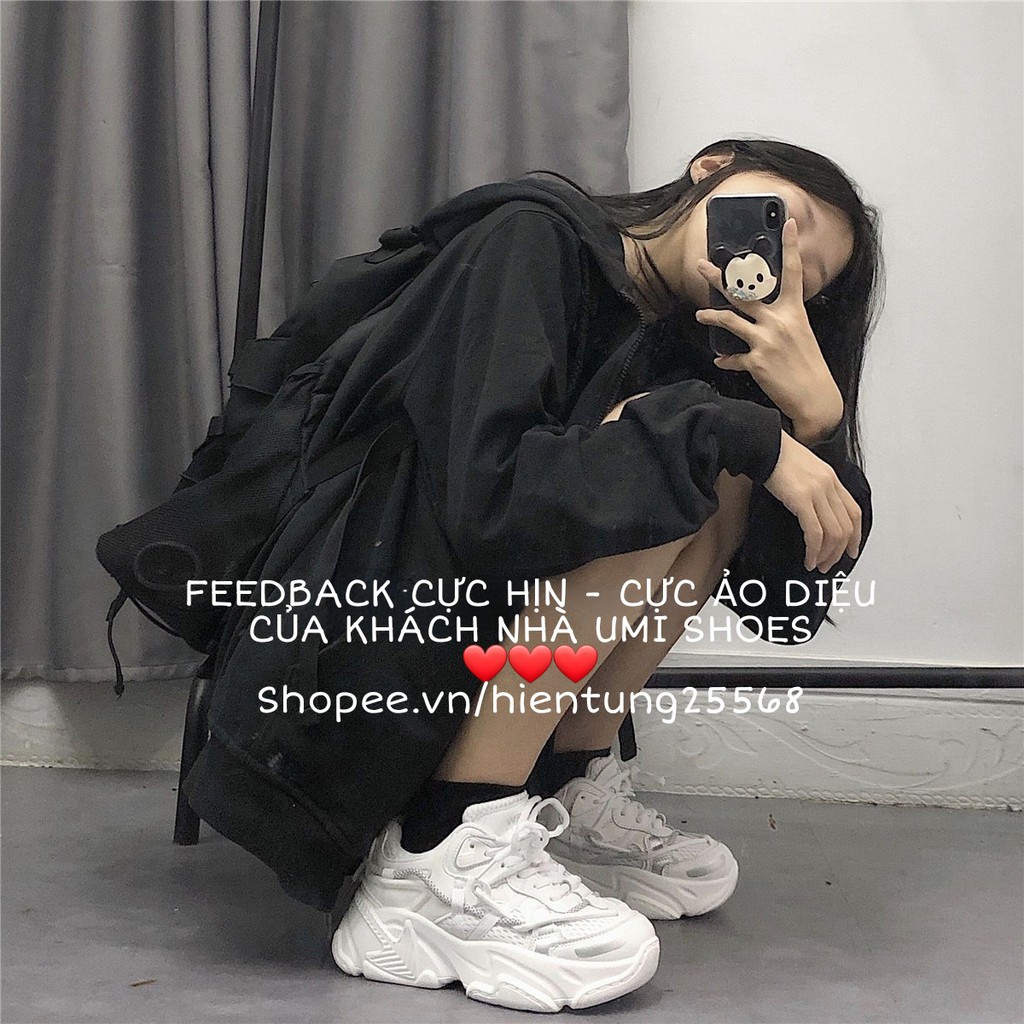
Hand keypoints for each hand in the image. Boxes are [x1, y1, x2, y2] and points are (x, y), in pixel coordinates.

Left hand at [695, 219, 843, 435]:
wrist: (815, 397)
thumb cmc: (808, 365)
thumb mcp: (800, 334)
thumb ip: (781, 319)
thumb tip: (761, 313)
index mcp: (794, 311)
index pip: (792, 272)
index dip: (791, 246)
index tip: (788, 223)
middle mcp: (779, 321)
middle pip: (745, 292)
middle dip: (720, 277)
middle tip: (702, 265)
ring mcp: (766, 341)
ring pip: (730, 321)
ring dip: (711, 317)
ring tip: (700, 314)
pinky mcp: (756, 362)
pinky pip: (733, 358)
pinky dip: (726, 360)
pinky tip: (721, 360)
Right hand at [764, 431, 862, 571]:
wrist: (764, 445)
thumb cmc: (777, 456)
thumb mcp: (804, 469)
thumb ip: (814, 487)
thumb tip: (814, 510)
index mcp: (832, 479)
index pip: (854, 512)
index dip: (856, 535)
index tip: (851, 550)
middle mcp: (829, 486)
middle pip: (846, 527)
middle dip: (839, 551)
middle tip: (829, 565)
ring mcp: (817, 492)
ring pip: (833, 533)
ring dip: (827, 554)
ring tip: (817, 565)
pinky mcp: (801, 499)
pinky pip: (815, 532)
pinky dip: (814, 550)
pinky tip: (808, 558)